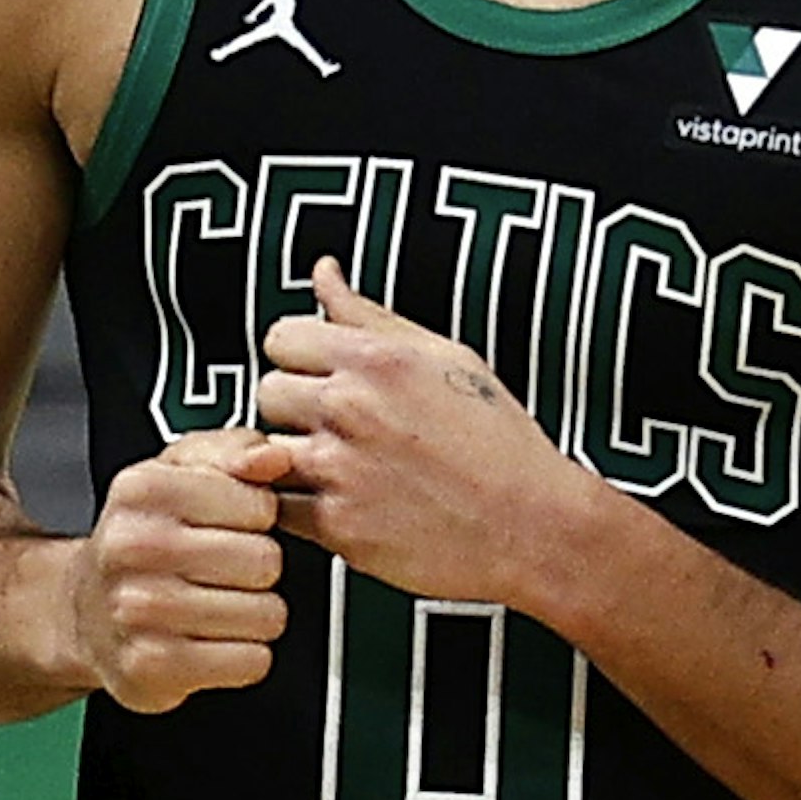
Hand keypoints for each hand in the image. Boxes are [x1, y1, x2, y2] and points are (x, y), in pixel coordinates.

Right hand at [66, 427, 292, 710]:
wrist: (86, 613)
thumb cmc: (143, 539)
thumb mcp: (179, 472)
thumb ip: (232, 450)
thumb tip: (272, 457)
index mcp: (145, 490)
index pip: (262, 506)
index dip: (257, 518)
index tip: (229, 524)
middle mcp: (135, 548)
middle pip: (267, 562)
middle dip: (257, 569)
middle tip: (220, 571)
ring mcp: (140, 611)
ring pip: (267, 615)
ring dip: (253, 615)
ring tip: (214, 605)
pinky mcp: (153, 668)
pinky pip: (252, 662)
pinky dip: (242, 656)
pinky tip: (210, 641)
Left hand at [258, 258, 592, 608]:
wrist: (532, 524)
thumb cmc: (498, 441)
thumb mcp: (444, 357)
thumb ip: (369, 315)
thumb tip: (323, 274)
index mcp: (375, 359)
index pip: (280, 337)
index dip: (300, 356)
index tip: (322, 375)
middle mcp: (349, 409)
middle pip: (268, 392)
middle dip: (296, 406)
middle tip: (340, 426)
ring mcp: (338, 469)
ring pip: (269, 450)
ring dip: (296, 458)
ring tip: (348, 467)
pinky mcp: (336, 525)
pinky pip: (281, 506)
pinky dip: (303, 506)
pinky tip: (349, 501)